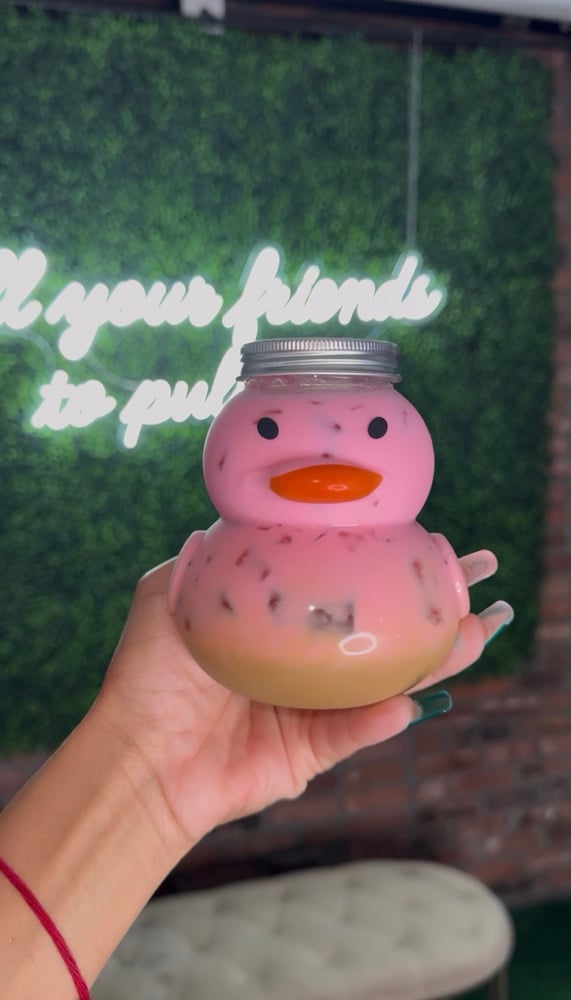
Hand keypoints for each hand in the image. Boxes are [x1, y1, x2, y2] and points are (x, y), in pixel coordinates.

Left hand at [94, 552, 511, 855]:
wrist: (135, 755)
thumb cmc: (148, 674)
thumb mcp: (169, 594)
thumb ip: (205, 558)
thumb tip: (236, 517)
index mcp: (278, 625)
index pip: (341, 590)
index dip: (385, 568)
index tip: (428, 545)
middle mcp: (303, 663)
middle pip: (378, 635)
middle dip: (430, 615)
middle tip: (474, 593)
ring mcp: (312, 708)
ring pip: (383, 683)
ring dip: (431, 664)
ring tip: (473, 636)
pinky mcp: (311, 752)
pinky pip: (354, 733)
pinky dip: (378, 719)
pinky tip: (406, 703)